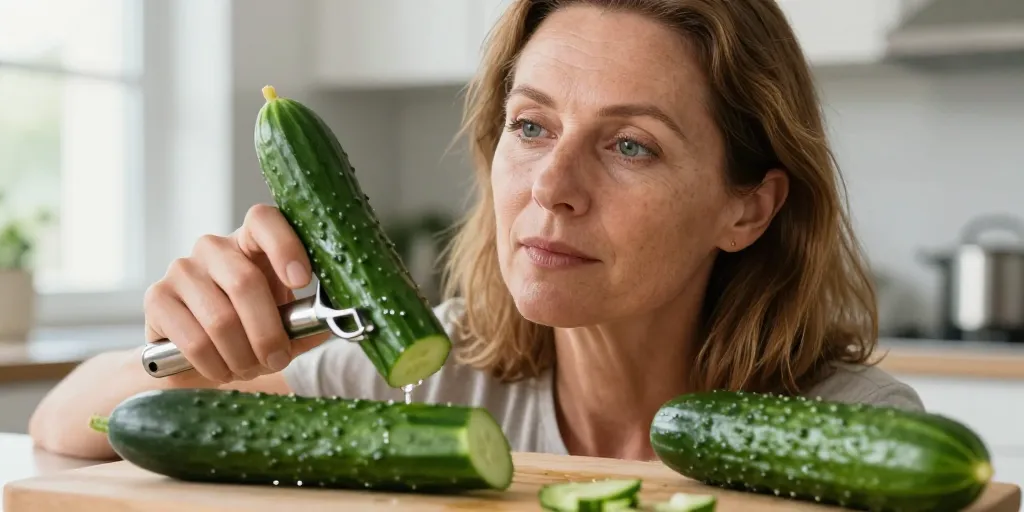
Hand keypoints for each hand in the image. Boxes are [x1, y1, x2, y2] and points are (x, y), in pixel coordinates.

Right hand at [144, 204, 323, 383]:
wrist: (197, 353)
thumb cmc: (250, 327)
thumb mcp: (283, 320)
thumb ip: (306, 320)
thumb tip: (337, 323)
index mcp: (252, 241)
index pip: (264, 220)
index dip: (285, 246)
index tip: (301, 281)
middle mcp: (214, 247)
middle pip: (245, 282)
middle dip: (268, 332)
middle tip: (278, 358)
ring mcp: (182, 269)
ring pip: (220, 318)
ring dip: (242, 356)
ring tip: (250, 368)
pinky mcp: (157, 298)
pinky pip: (193, 340)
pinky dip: (215, 365)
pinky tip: (222, 370)